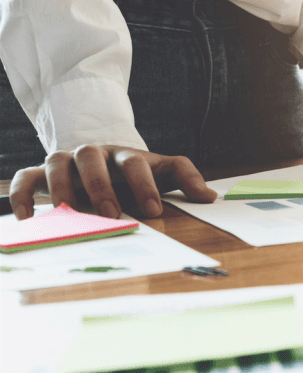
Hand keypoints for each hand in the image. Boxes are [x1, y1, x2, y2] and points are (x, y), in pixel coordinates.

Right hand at [9, 146, 216, 220]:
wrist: (104, 163)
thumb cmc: (136, 174)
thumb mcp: (163, 172)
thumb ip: (186, 178)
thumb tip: (211, 196)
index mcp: (126, 155)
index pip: (134, 162)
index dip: (144, 184)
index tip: (154, 210)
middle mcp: (94, 154)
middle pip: (92, 157)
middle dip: (102, 185)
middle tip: (113, 213)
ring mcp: (66, 162)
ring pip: (57, 161)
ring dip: (62, 186)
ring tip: (70, 213)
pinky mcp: (42, 174)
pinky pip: (26, 178)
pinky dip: (22, 195)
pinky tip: (29, 218)